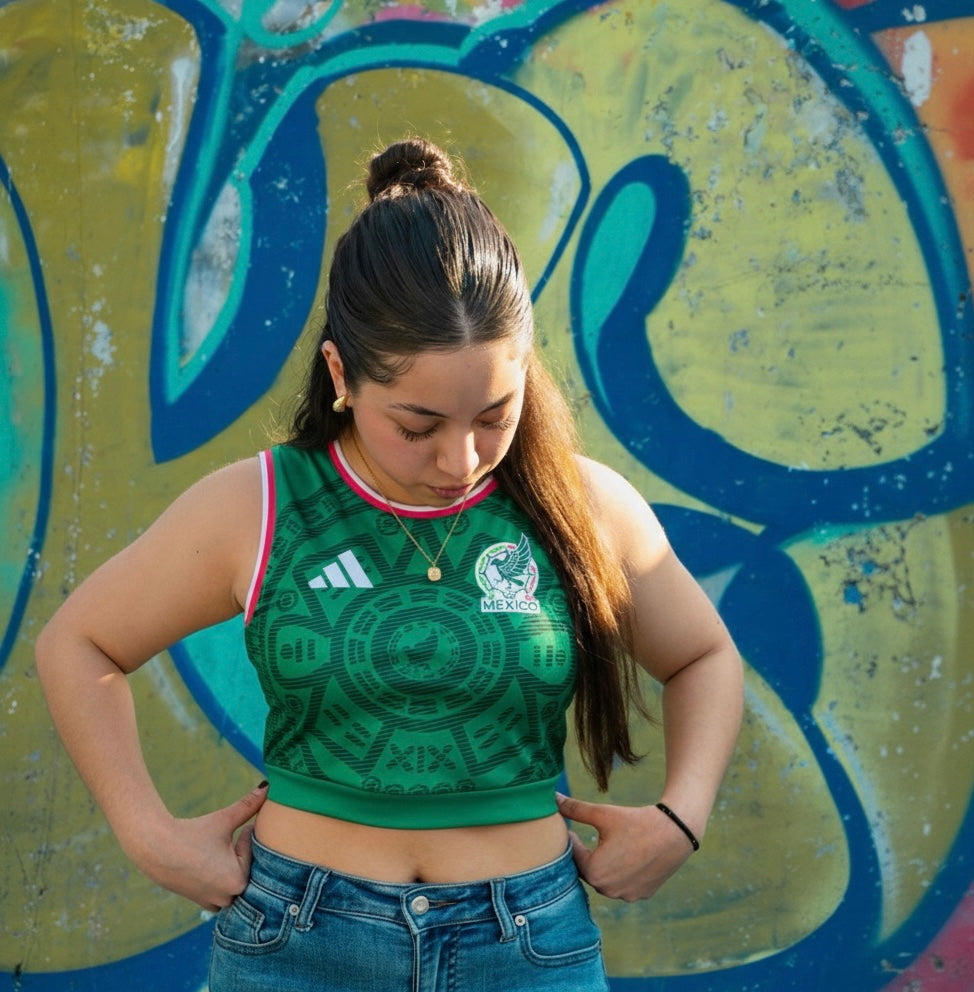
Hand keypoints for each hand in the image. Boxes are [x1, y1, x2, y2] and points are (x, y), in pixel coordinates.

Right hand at [127, 782, 268, 910]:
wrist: (155, 848)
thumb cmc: (193, 833)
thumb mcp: (224, 819)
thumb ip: (249, 805)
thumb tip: (267, 785)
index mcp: (238, 881)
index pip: (253, 852)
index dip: (242, 836)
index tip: (226, 832)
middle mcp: (228, 898)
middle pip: (247, 868)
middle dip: (239, 853)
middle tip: (221, 842)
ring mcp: (214, 903)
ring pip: (235, 880)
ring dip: (231, 868)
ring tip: (213, 854)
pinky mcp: (202, 902)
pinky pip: (222, 890)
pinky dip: (220, 878)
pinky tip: (207, 864)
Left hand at [555, 792, 694, 901]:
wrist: (675, 832)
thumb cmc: (636, 821)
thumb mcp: (602, 813)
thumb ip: (574, 809)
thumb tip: (553, 798)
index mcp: (594, 872)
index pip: (572, 856)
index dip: (571, 841)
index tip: (571, 829)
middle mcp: (608, 890)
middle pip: (588, 871)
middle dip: (585, 855)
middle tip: (584, 838)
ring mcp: (625, 896)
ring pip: (605, 879)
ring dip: (602, 866)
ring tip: (605, 847)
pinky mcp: (641, 895)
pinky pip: (622, 885)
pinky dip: (620, 873)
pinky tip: (625, 857)